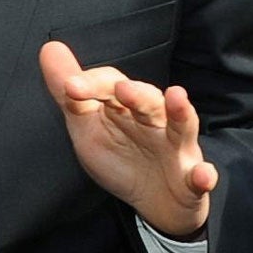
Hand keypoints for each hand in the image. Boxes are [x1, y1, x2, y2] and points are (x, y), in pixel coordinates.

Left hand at [38, 41, 216, 238]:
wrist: (158, 203)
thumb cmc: (123, 159)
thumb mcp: (88, 129)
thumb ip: (70, 95)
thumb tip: (49, 48)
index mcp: (128, 107)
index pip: (112, 86)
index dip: (92, 85)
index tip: (70, 87)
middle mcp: (156, 120)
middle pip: (149, 100)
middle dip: (137, 93)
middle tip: (121, 88)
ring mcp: (178, 147)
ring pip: (182, 126)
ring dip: (180, 112)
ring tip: (177, 97)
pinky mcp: (193, 178)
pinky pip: (201, 175)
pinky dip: (204, 175)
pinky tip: (203, 175)